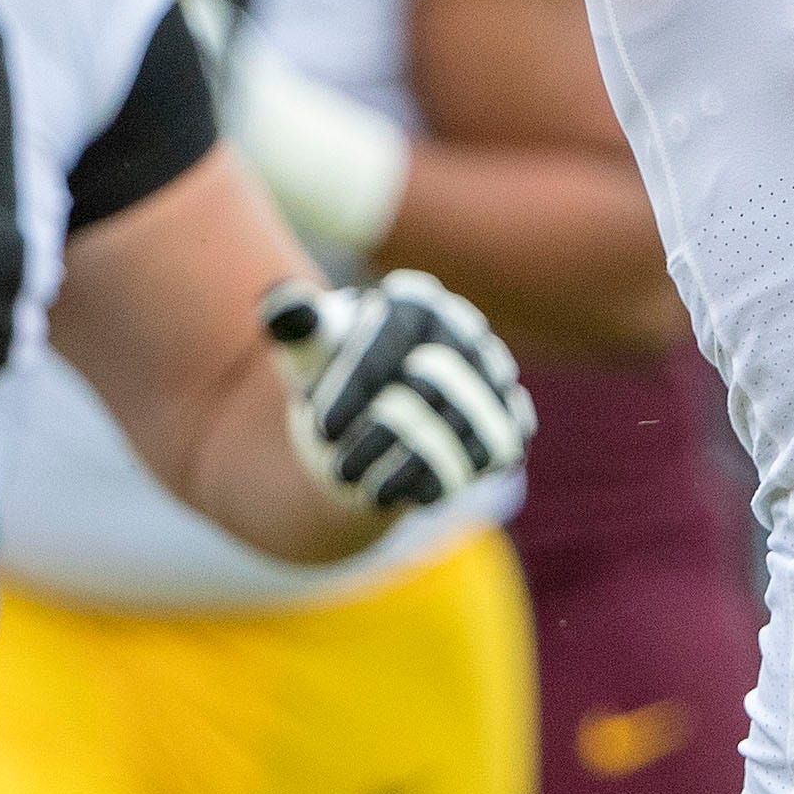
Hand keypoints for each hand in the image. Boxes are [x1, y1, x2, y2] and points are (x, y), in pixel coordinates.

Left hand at [261, 269, 534, 514]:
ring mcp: (494, 382)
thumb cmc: (338, 376)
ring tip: (361, 486)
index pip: (390, 334)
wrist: (371, 418)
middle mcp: (466, 332)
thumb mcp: (309, 352)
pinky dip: (439, 481)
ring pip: (466, 425)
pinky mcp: (508, 429)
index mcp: (415, 301)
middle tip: (338, 466)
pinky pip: (490, 459)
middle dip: (381, 432)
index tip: (322, 430)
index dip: (356, 384)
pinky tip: (398, 492)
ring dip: (405, 465)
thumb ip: (295, 326)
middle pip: (435, 380)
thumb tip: (285, 308)